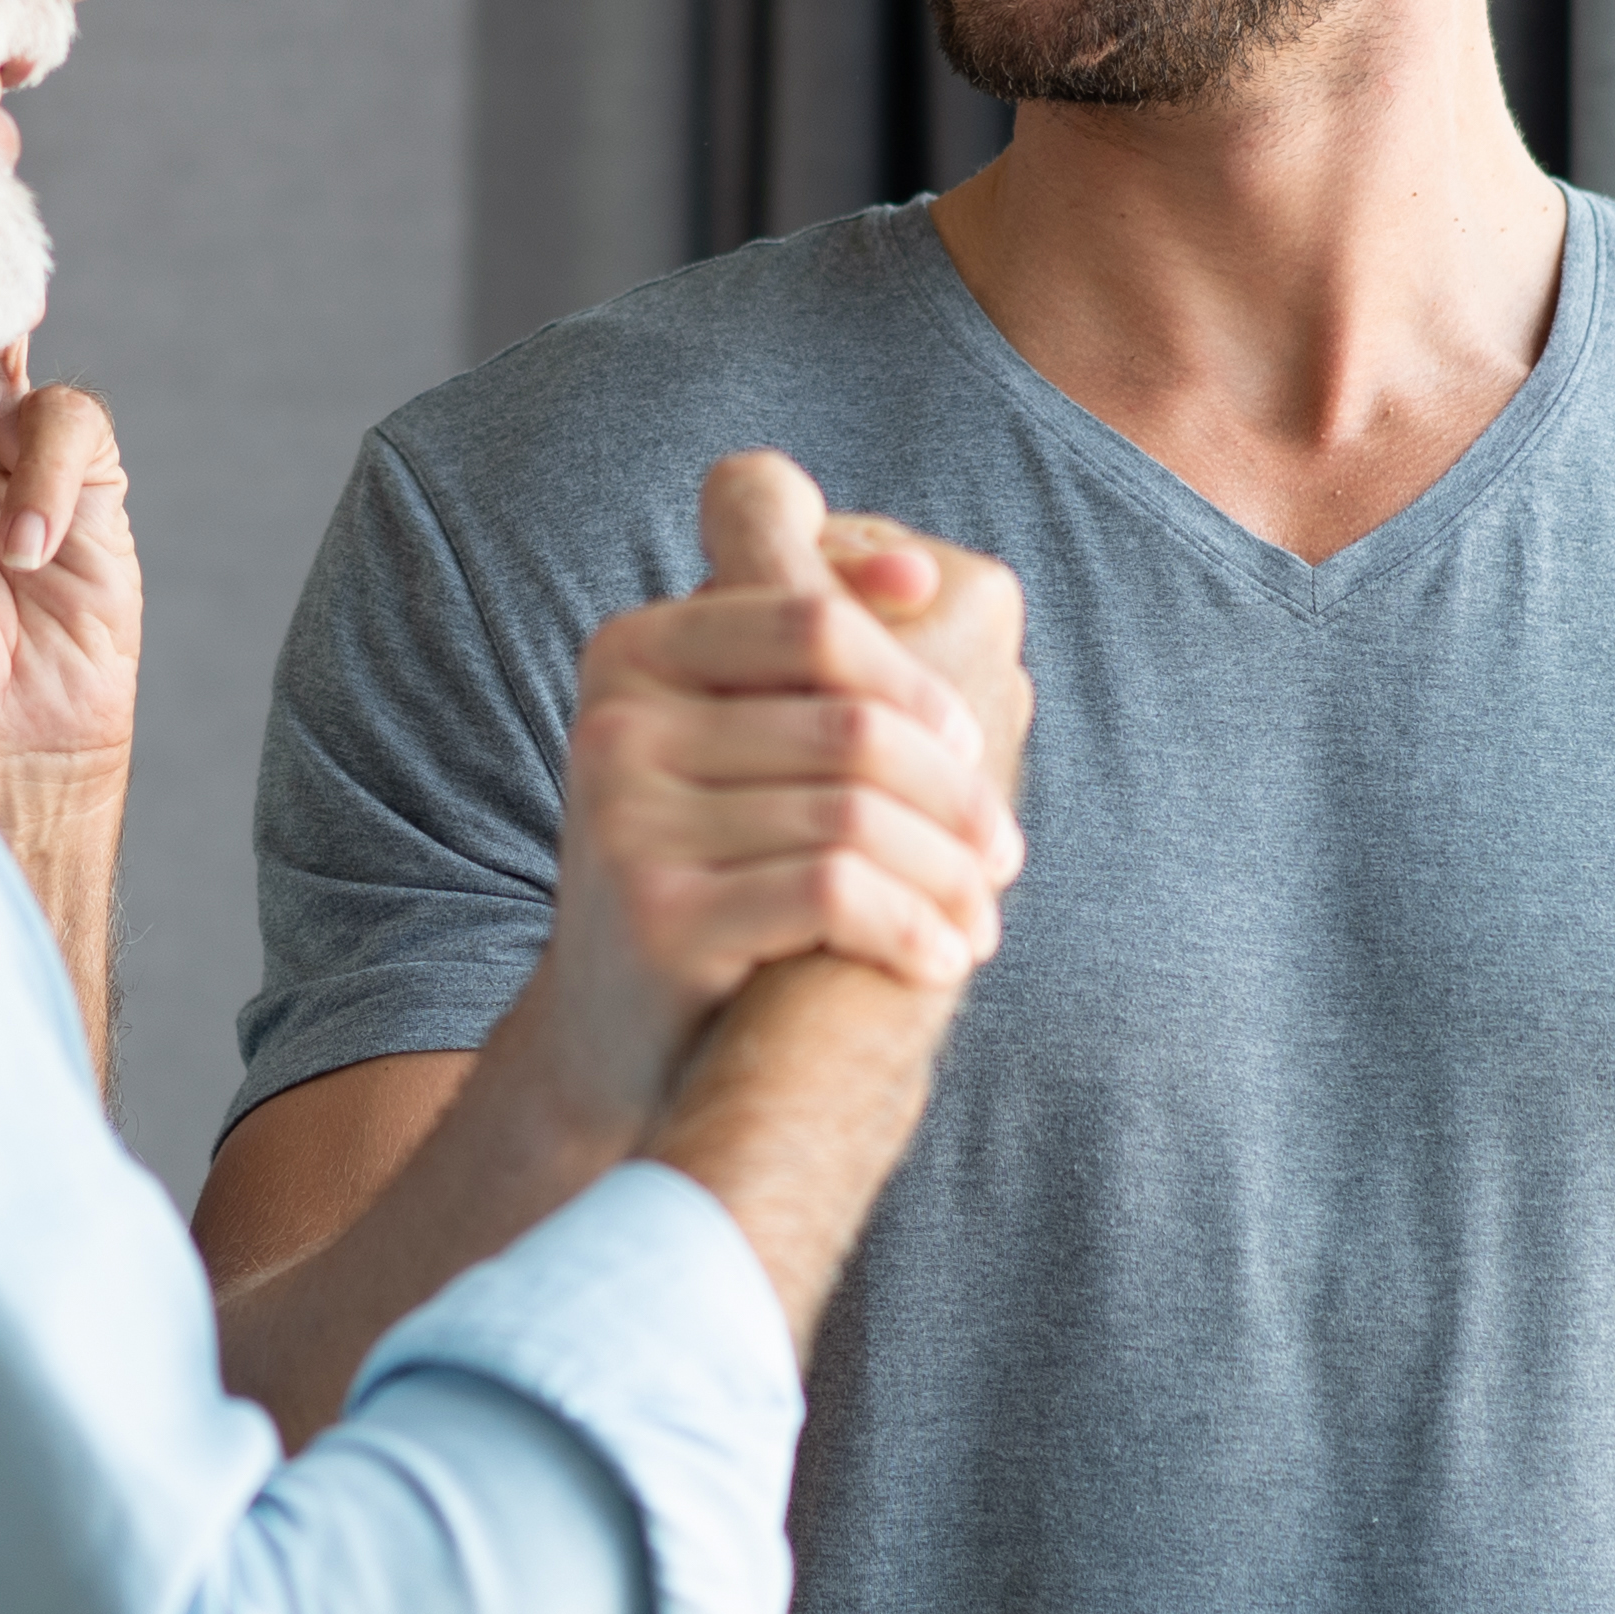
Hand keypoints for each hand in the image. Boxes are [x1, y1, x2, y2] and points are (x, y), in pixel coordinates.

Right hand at [524, 451, 1025, 1112]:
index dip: (916, 675)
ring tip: (978, 916)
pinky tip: (941, 957)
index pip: (814, 619)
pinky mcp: (655, 911)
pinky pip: (833, 890)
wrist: (620, 1037)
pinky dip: (911, 925)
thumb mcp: (742, 743)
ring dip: (947, 875)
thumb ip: (817, 647)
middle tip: (999, 854)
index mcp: (634, 649)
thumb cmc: (718, 869)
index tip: (968, 740)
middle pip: (853, 726)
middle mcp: (615, 720)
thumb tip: (921, 576)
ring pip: (856, 814)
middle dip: (956, 795)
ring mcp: (625, 815)